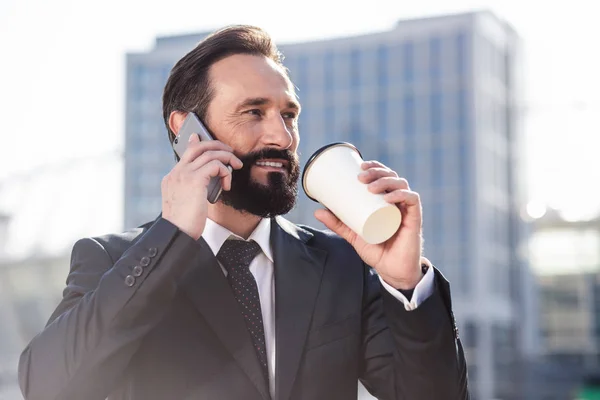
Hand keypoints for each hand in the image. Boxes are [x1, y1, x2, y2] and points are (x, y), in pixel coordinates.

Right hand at [161, 134, 242, 239]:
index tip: (209, 141)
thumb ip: (193, 190)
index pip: (187, 153)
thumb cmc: (183, 224)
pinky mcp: (195, 180)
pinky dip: (225, 171)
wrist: (176, 234)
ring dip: (227, 158)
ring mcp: (184, 175)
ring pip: (210, 153)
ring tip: (236, 167)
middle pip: (198, 146)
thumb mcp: (186, 203)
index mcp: (172, 178)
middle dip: (217, 145)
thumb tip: (205, 184)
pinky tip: (227, 184)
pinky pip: (215, 165)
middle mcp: (176, 173)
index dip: (198, 143)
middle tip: (230, 152)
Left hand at [314, 160, 422, 288]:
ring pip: (401, 184)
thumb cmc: (377, 250)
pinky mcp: (415, 219)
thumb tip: (316, 211)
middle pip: (392, 176)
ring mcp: (407, 209)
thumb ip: (338, 224)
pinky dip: (402, 195)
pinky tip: (389, 197)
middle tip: (361, 177)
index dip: (375, 166)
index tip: (360, 165)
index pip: (385, 175)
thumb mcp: (354, 235)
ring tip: (370, 187)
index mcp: (387, 200)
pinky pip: (412, 200)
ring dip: (386, 181)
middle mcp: (399, 201)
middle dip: (377, 172)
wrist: (392, 271)